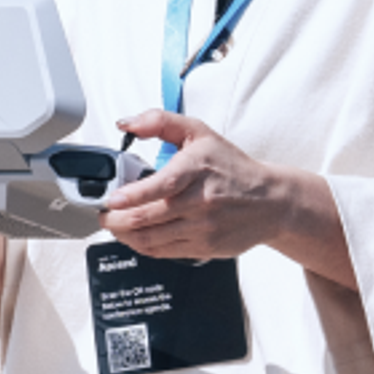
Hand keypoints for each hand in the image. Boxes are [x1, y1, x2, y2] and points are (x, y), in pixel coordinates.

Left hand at [100, 107, 288, 262]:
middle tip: (102, 213)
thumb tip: (127, 123)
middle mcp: (200, 203)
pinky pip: (165, 252)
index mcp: (196, 171)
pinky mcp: (205, 248)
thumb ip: (159, 122)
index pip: (162, 186)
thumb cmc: (232, 167)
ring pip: (152, 239)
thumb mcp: (198, 132)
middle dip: (116, 219)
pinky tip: (133, 236)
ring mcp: (203, 229)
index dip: (132, 195)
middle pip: (149, 218)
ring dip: (125, 235)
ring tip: (113, 225)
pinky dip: (143, 246)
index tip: (111, 199)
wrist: (271, 202)